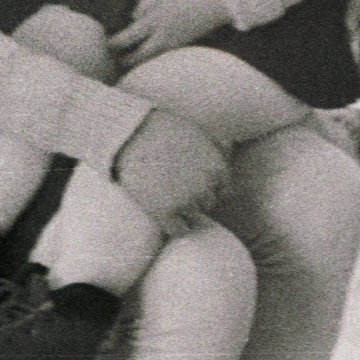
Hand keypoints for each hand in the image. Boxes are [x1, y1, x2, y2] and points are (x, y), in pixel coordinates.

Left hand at [107, 0, 231, 68]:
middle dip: (125, 60)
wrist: (217, 3)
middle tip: (116, 59)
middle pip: (138, 57)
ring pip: (150, 60)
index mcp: (154, 20)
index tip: (106, 44)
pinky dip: (153, 58)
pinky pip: (162, 57)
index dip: (114, 43)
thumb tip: (133, 18)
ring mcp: (173, 45)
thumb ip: (144, 5)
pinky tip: (149, 54)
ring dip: (139, 61)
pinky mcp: (182, 47)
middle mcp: (162, 37)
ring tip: (129, 60)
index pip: (127, 38)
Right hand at [112, 108, 227, 235]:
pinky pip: (179, 230)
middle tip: (174, 186)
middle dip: (195, 196)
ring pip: (194, 215)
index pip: (223, 188)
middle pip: (208, 202)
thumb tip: (229, 146)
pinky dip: (173, 225)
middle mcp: (206, 186)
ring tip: (165, 195)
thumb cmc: (162, 128)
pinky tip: (162, 213)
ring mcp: (186, 201)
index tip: (191, 180)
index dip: (208, 185)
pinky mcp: (165, 212)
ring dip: (183, 209)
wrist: (130, 134)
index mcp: (217, 167)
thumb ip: (216, 144)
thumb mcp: (197, 130)